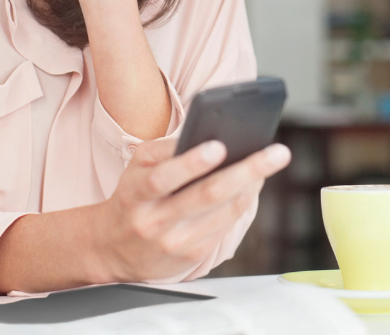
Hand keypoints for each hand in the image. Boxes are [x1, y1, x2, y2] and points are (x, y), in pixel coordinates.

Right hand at [92, 138, 290, 282]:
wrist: (113, 248)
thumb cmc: (133, 197)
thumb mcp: (136, 168)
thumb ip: (165, 150)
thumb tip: (204, 132)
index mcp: (136, 193)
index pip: (163, 177)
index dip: (191, 163)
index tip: (219, 146)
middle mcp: (154, 220)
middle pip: (206, 195)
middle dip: (246, 171)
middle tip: (276, 153)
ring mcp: (174, 241)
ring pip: (222, 212)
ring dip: (251, 186)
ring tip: (269, 162)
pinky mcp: (191, 256)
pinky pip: (224, 226)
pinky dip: (242, 202)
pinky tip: (253, 185)